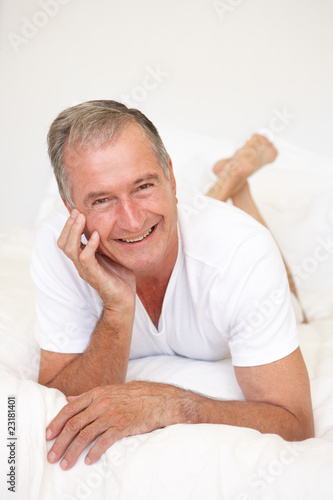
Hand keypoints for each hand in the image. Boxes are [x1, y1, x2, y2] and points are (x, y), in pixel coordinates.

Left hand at [46, 381, 184, 469]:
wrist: (162, 399)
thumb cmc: (137, 395)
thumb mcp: (111, 390)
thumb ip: (89, 396)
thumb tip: (69, 399)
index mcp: (98, 393)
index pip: (70, 408)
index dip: (57, 423)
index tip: (48, 436)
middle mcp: (102, 402)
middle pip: (74, 424)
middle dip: (60, 442)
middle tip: (52, 456)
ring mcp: (112, 414)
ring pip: (85, 434)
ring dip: (72, 452)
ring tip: (65, 464)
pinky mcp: (123, 426)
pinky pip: (103, 442)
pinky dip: (93, 453)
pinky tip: (88, 461)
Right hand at [57, 209, 135, 310]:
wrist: (124, 299)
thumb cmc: (119, 277)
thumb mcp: (110, 255)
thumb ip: (104, 242)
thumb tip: (105, 225)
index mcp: (82, 259)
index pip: (66, 240)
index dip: (69, 226)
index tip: (77, 210)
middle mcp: (80, 264)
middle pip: (64, 243)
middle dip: (69, 226)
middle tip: (77, 211)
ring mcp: (85, 270)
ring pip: (70, 250)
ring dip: (75, 232)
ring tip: (82, 218)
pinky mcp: (94, 275)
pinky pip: (86, 259)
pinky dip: (90, 245)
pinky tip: (97, 235)